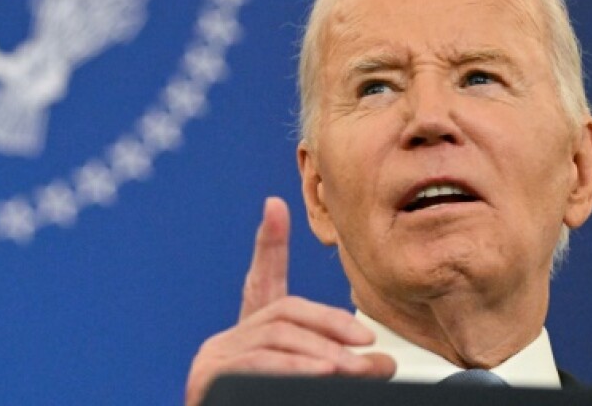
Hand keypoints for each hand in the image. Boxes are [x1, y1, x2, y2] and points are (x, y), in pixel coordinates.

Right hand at [184, 197, 394, 405]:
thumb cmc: (269, 405)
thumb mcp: (311, 382)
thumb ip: (335, 367)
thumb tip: (383, 360)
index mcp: (250, 340)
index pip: (261, 284)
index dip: (269, 244)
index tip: (275, 205)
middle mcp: (227, 343)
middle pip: (283, 313)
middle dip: (332, 327)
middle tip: (373, 349)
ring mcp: (215, 361)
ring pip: (276, 338)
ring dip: (324, 354)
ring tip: (359, 369)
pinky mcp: (209, 381)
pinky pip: (260, 364)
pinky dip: (297, 368)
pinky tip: (325, 373)